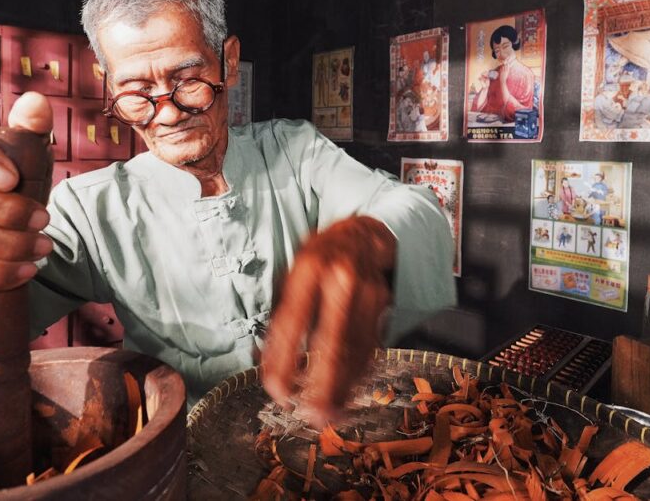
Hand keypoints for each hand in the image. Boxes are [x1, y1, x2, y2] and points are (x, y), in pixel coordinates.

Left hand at [261, 215, 394, 425]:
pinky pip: (371, 347)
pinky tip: (347, 394)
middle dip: (321, 384)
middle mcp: (340, 280)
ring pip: (355, 350)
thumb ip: (284, 315)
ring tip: (328, 415)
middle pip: (332, 341)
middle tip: (310, 416)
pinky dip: (358, 375)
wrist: (362, 234)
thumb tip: (267, 363)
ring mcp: (367, 292)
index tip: (276, 391)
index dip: (283, 361)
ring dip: (342, 387)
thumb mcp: (292, 274)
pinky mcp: (383, 304)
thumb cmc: (318, 259)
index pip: (292, 323)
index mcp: (308, 269)